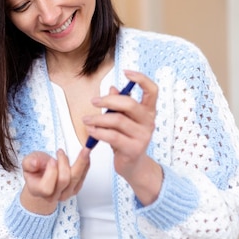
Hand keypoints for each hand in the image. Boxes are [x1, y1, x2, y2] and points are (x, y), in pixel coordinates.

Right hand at [20, 147, 89, 214]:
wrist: (43, 176)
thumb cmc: (36, 169)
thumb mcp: (28, 162)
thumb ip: (29, 162)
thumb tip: (35, 163)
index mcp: (38, 190)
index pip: (46, 187)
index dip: (51, 173)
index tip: (51, 160)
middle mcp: (53, 196)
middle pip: (64, 181)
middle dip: (64, 163)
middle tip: (60, 152)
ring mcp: (65, 194)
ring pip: (76, 179)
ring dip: (80, 163)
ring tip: (83, 150)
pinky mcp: (75, 189)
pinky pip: (82, 177)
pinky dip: (85, 165)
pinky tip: (86, 156)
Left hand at [83, 70, 162, 204]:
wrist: (133, 166)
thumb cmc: (127, 139)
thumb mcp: (123, 120)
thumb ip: (119, 105)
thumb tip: (113, 88)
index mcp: (148, 111)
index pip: (152, 90)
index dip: (141, 79)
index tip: (126, 72)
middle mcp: (149, 122)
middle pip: (130, 104)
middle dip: (108, 100)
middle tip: (94, 102)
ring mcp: (143, 136)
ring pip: (117, 120)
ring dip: (98, 119)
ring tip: (86, 120)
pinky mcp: (133, 149)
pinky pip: (112, 136)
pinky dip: (99, 132)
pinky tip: (91, 131)